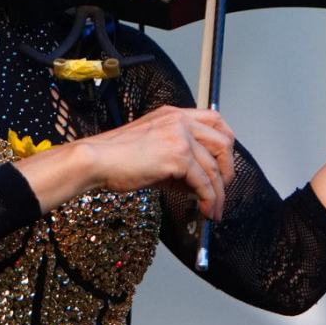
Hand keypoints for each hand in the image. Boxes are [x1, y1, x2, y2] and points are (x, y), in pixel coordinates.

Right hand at [78, 105, 236, 219]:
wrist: (97, 160)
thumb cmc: (116, 157)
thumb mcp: (152, 147)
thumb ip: (178, 158)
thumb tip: (198, 183)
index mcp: (173, 114)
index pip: (215, 120)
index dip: (225, 143)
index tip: (223, 165)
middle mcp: (180, 121)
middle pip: (223, 142)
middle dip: (228, 170)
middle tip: (222, 190)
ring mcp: (180, 137)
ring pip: (215, 167)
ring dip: (219, 193)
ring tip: (214, 210)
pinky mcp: (178, 156)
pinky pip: (204, 182)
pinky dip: (209, 199)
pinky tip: (205, 210)